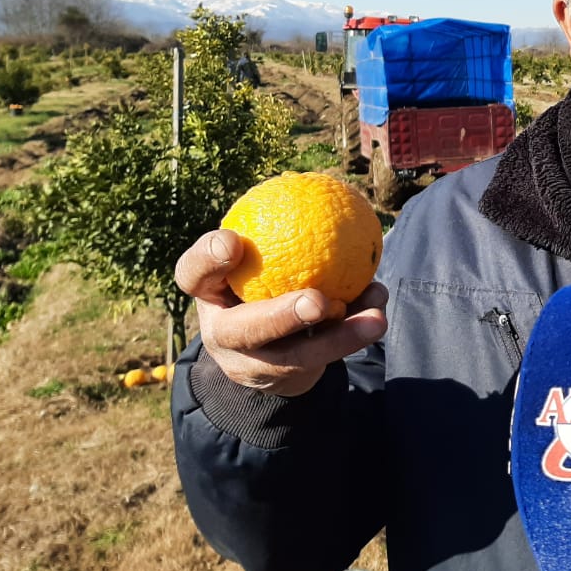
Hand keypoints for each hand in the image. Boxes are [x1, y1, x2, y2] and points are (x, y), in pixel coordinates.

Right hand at [175, 229, 387, 396]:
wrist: (261, 349)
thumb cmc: (258, 282)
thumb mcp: (251, 258)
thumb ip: (272, 232)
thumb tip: (325, 191)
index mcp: (209, 294)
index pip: (192, 274)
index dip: (207, 259)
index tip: (232, 241)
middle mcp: (223, 334)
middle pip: (245, 330)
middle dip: (281, 317)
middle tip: (317, 301)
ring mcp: (254, 364)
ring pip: (297, 356)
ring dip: (340, 336)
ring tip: (375, 317)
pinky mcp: (287, 379)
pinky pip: (327, 357)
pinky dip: (355, 333)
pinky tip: (378, 311)